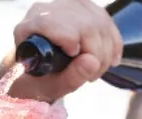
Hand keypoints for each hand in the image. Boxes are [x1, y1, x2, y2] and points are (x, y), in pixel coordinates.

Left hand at [4, 0, 122, 102]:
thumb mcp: (51, 87)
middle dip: (96, 54)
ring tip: (96, 71)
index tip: (74, 56)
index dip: (70, 39)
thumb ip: (70, 77)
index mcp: (28, 28)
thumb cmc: (41, 80)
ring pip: (99, 22)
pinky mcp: (84, 7)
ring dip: (105, 52)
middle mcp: (47, 10)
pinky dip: (113, 44)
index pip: (52, 22)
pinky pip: (107, 21)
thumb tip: (92, 62)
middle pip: (84, 24)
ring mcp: (67, 5)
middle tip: (92, 76)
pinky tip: (109, 60)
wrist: (42, 70)